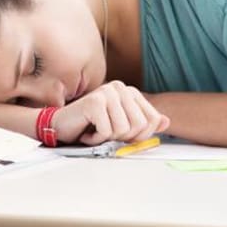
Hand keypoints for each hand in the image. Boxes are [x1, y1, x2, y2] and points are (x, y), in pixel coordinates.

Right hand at [51, 80, 168, 144]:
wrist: (60, 126)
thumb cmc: (90, 125)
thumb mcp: (121, 125)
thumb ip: (144, 123)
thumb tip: (166, 122)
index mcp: (130, 92)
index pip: (152, 120)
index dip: (139, 136)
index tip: (123, 135)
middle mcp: (120, 88)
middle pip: (139, 126)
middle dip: (123, 137)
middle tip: (107, 133)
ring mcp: (107, 93)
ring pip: (123, 130)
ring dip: (107, 138)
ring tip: (96, 129)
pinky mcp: (95, 102)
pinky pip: (107, 131)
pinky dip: (96, 138)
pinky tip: (87, 130)